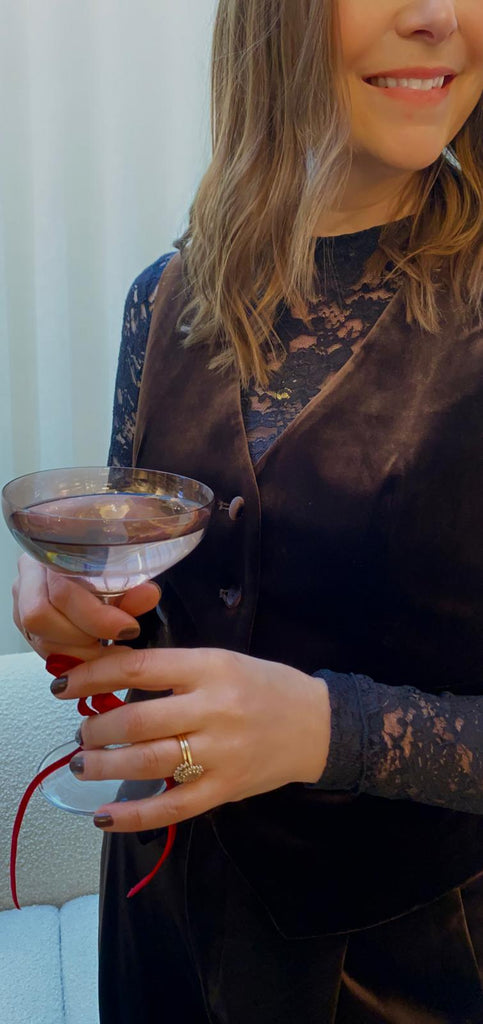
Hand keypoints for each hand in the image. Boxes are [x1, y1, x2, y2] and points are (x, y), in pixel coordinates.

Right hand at [12, 553, 161, 660]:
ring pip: (41, 639)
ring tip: (109, 651)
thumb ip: (132, 588)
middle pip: (42, 617)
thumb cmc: (103, 567)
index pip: (62, 591)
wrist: (87, 571)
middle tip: (118, 645)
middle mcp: (28, 577)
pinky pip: (45, 651)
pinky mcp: (26, 626)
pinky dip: (73, 658)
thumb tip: (149, 595)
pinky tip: (95, 656)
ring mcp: (21, 603)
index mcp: (49, 554)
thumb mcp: (120, 575)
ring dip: (79, 653)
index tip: (127, 629)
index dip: (95, 616)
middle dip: (84, 638)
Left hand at [51, 647, 330, 831]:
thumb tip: (110, 679)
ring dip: (105, 765)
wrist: (319, 724)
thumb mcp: (221, 661)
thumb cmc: (264, 686)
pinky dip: (133, 816)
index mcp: (210, 667)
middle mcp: (213, 708)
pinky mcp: (226, 789)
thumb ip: (173, 671)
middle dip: (97, 728)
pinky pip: (173, 808)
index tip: (65, 685)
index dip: (94, 676)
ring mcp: (220, 753)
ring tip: (84, 764)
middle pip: (137, 720)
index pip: (138, 668)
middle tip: (83, 732)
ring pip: (148, 762)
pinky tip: (103, 817)